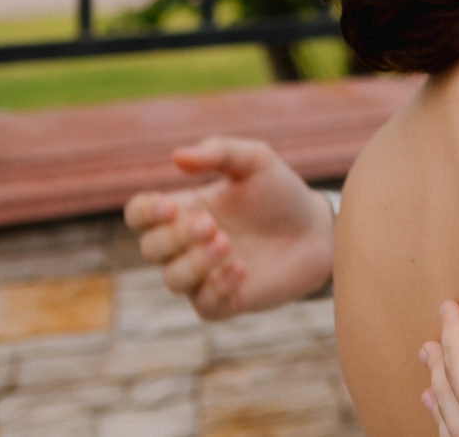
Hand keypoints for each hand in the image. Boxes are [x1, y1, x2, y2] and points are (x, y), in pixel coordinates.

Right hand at [121, 137, 335, 318]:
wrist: (318, 228)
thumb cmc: (280, 192)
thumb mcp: (256, 161)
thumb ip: (220, 152)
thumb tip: (178, 156)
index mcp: (184, 209)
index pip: (139, 215)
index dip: (143, 213)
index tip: (168, 206)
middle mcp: (186, 245)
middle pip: (152, 248)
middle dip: (174, 237)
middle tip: (210, 224)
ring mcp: (203, 275)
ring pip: (173, 279)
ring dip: (194, 262)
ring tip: (225, 243)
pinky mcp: (226, 300)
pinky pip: (205, 305)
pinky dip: (216, 289)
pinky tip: (240, 269)